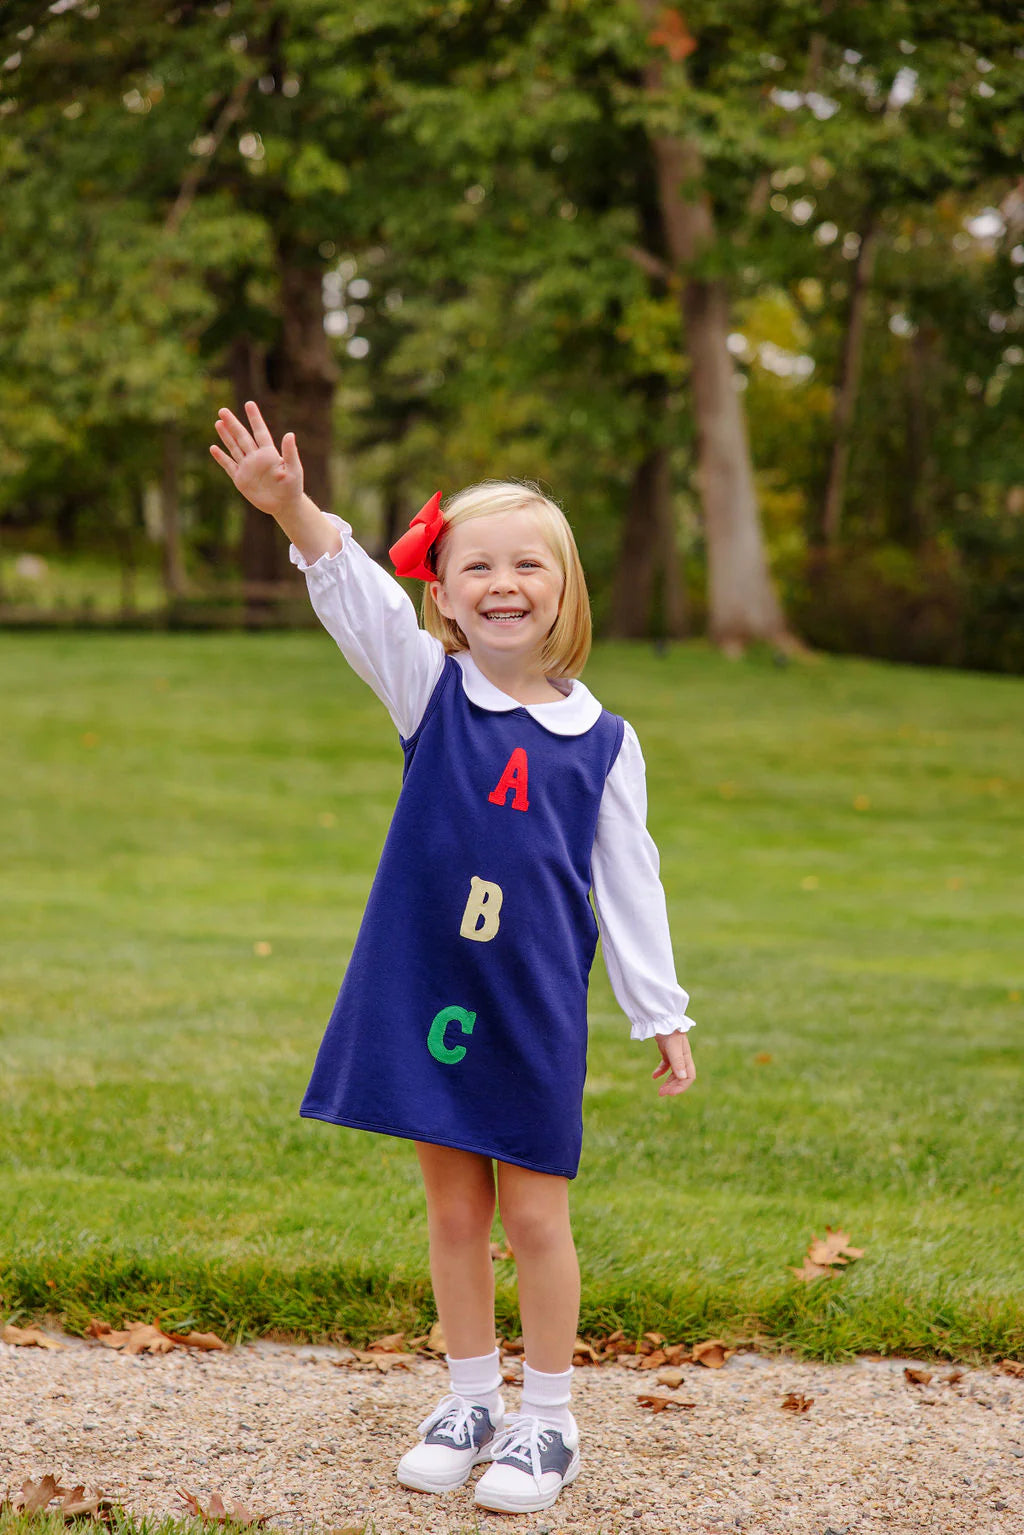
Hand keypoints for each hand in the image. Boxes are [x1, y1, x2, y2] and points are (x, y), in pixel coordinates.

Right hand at [210, 400, 303, 520]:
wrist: (284, 505)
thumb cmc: (293, 487)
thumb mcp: (294, 469)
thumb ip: (290, 453)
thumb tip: (290, 434)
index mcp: (269, 453)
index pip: (260, 432)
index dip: (254, 418)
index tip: (249, 404)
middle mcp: (256, 457)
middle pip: (242, 437)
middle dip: (233, 423)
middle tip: (223, 410)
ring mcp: (247, 467)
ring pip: (234, 448)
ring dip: (226, 436)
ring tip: (218, 422)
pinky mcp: (241, 479)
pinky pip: (229, 466)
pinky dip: (221, 457)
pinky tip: (214, 448)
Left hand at [652, 1031, 695, 1096]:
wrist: (661, 1016)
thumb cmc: (669, 1029)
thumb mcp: (673, 1046)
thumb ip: (678, 1061)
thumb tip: (683, 1078)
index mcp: (686, 1057)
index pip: (689, 1077)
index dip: (681, 1086)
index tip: (670, 1093)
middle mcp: (682, 1057)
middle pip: (681, 1077)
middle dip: (673, 1087)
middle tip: (661, 1093)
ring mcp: (674, 1054)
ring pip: (673, 1073)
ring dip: (668, 1082)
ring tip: (659, 1091)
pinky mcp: (666, 1051)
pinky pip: (665, 1065)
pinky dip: (660, 1071)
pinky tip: (653, 1076)